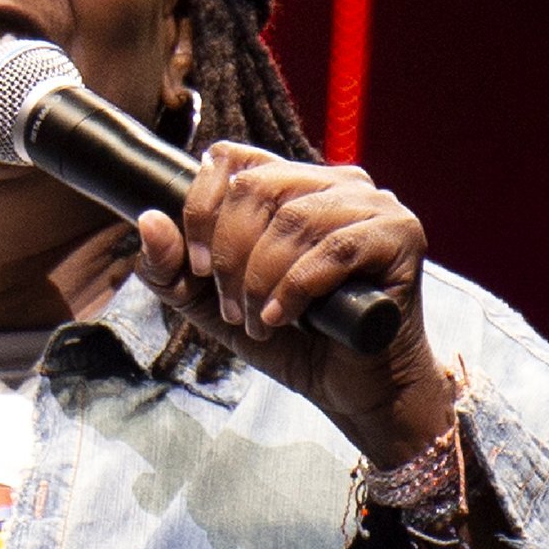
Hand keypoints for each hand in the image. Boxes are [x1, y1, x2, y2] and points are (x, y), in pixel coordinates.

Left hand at [134, 143, 454, 463]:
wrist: (356, 389)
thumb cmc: (294, 341)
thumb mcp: (214, 306)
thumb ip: (173, 269)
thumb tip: (148, 221)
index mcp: (294, 184)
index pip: (231, 159)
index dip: (201, 208)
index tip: (196, 267)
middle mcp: (336, 182)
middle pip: (258, 187)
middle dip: (230, 256)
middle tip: (233, 308)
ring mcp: (375, 204)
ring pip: (294, 219)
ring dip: (262, 278)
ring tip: (259, 321)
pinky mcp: (401, 236)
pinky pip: (334, 249)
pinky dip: (296, 288)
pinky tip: (284, 318)